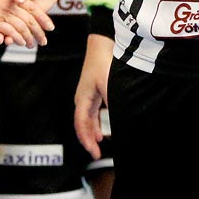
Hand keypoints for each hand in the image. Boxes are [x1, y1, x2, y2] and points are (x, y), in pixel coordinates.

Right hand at [74, 34, 112, 158]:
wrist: (102, 44)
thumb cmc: (104, 63)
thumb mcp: (109, 85)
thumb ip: (112, 104)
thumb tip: (117, 121)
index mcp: (82, 99)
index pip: (81, 125)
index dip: (86, 141)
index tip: (94, 153)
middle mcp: (82, 98)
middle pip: (82, 124)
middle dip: (88, 140)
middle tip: (96, 154)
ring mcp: (87, 95)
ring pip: (86, 119)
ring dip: (91, 131)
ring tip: (98, 143)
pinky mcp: (93, 91)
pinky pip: (91, 112)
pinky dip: (95, 122)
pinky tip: (102, 127)